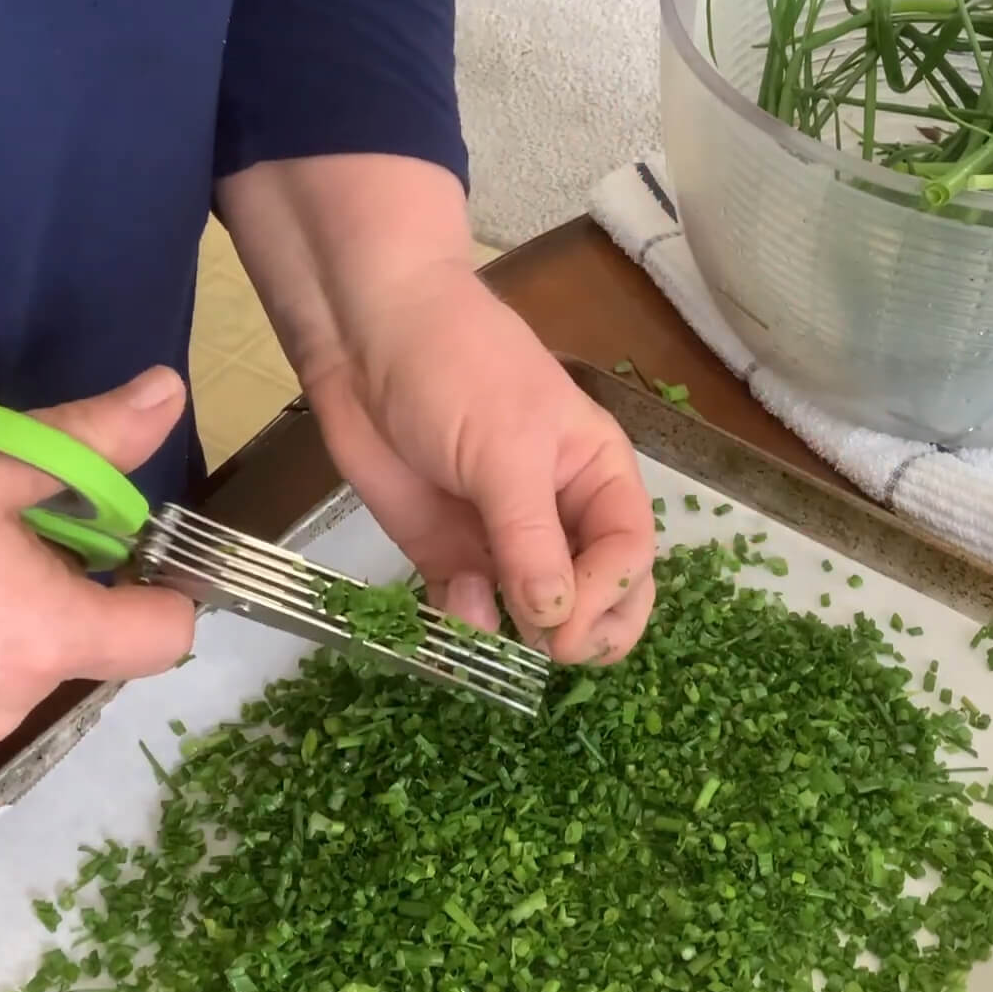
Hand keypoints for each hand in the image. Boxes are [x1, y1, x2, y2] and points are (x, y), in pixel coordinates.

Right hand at [0, 367, 196, 745]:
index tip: (136, 529)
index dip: (168, 580)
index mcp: (46, 644)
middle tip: (4, 501)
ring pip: (16, 646)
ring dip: (5, 591)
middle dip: (65, 569)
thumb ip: (91, 440)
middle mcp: (3, 704)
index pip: (164, 637)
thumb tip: (169, 397)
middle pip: (84, 637)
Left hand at [301, 262, 656, 664]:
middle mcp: (560, 515)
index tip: (566, 633)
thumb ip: (531, 537)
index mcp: (597, 476)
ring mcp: (503, 538)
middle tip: (551, 655)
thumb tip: (557, 618)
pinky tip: (451, 616)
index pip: (628, 555)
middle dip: (584, 632)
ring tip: (490, 644)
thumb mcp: (505, 449)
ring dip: (518, 637)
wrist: (364, 335)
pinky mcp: (447, 552)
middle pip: (599, 595)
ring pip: (533, 613)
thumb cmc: (458, 369)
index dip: (608, 599)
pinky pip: (469, 608)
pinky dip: (464, 625)